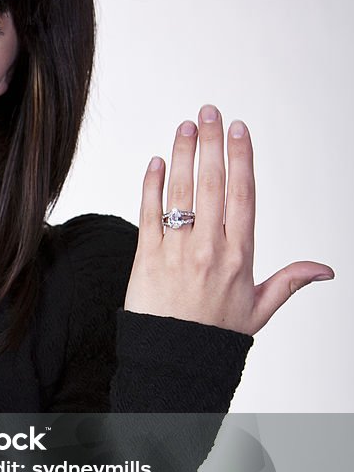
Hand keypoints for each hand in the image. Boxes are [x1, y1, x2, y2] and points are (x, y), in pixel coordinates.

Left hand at [124, 105, 333, 335]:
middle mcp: (209, 248)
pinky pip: (149, 214)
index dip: (242, 159)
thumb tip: (325, 270)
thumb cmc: (213, 334)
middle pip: (212, 185)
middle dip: (212, 144)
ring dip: (182, 155)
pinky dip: (150, 186)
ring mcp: (176, 251)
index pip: (243, 195)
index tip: (239, 130)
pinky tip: (155, 162)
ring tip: (185, 126)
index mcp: (239, 255)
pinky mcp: (146, 258)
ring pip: (180, 194)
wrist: (172, 359)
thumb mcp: (259, 310)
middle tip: (209, 111)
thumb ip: (289, 282)